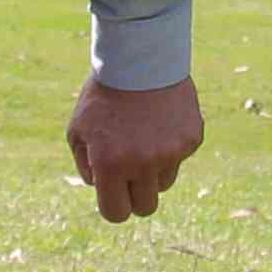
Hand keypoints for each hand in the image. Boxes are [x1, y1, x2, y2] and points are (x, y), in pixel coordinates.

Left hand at [68, 75, 204, 220]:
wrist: (140, 58)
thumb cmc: (104, 95)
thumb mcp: (79, 129)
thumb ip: (86, 166)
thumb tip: (101, 188)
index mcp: (110, 164)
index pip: (116, 213)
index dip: (115, 206)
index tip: (116, 196)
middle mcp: (142, 163)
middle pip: (145, 207)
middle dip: (136, 195)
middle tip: (131, 173)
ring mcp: (170, 152)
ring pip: (164, 183)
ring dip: (154, 170)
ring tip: (144, 137)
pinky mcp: (191, 139)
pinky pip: (181, 157)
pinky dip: (171, 146)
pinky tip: (161, 122)